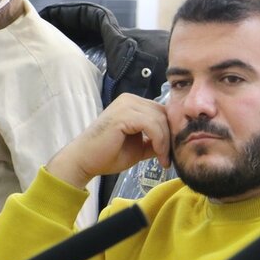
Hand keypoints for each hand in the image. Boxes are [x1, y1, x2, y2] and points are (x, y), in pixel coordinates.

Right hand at [48, 93, 171, 188]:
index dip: (170, 132)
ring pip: (160, 119)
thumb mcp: (139, 147)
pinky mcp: (124, 114)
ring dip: (166, 142)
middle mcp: (130, 99)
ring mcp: (126, 104)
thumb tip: (175, 143)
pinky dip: (159, 142)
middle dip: (170, 137)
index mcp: (133, 103)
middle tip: (168, 158)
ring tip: (163, 160)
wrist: (84, 161)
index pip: (162, 112)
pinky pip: (152, 125)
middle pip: (164, 113)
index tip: (170, 154)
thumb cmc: (107, 154)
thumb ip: (155, 141)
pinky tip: (158, 156)